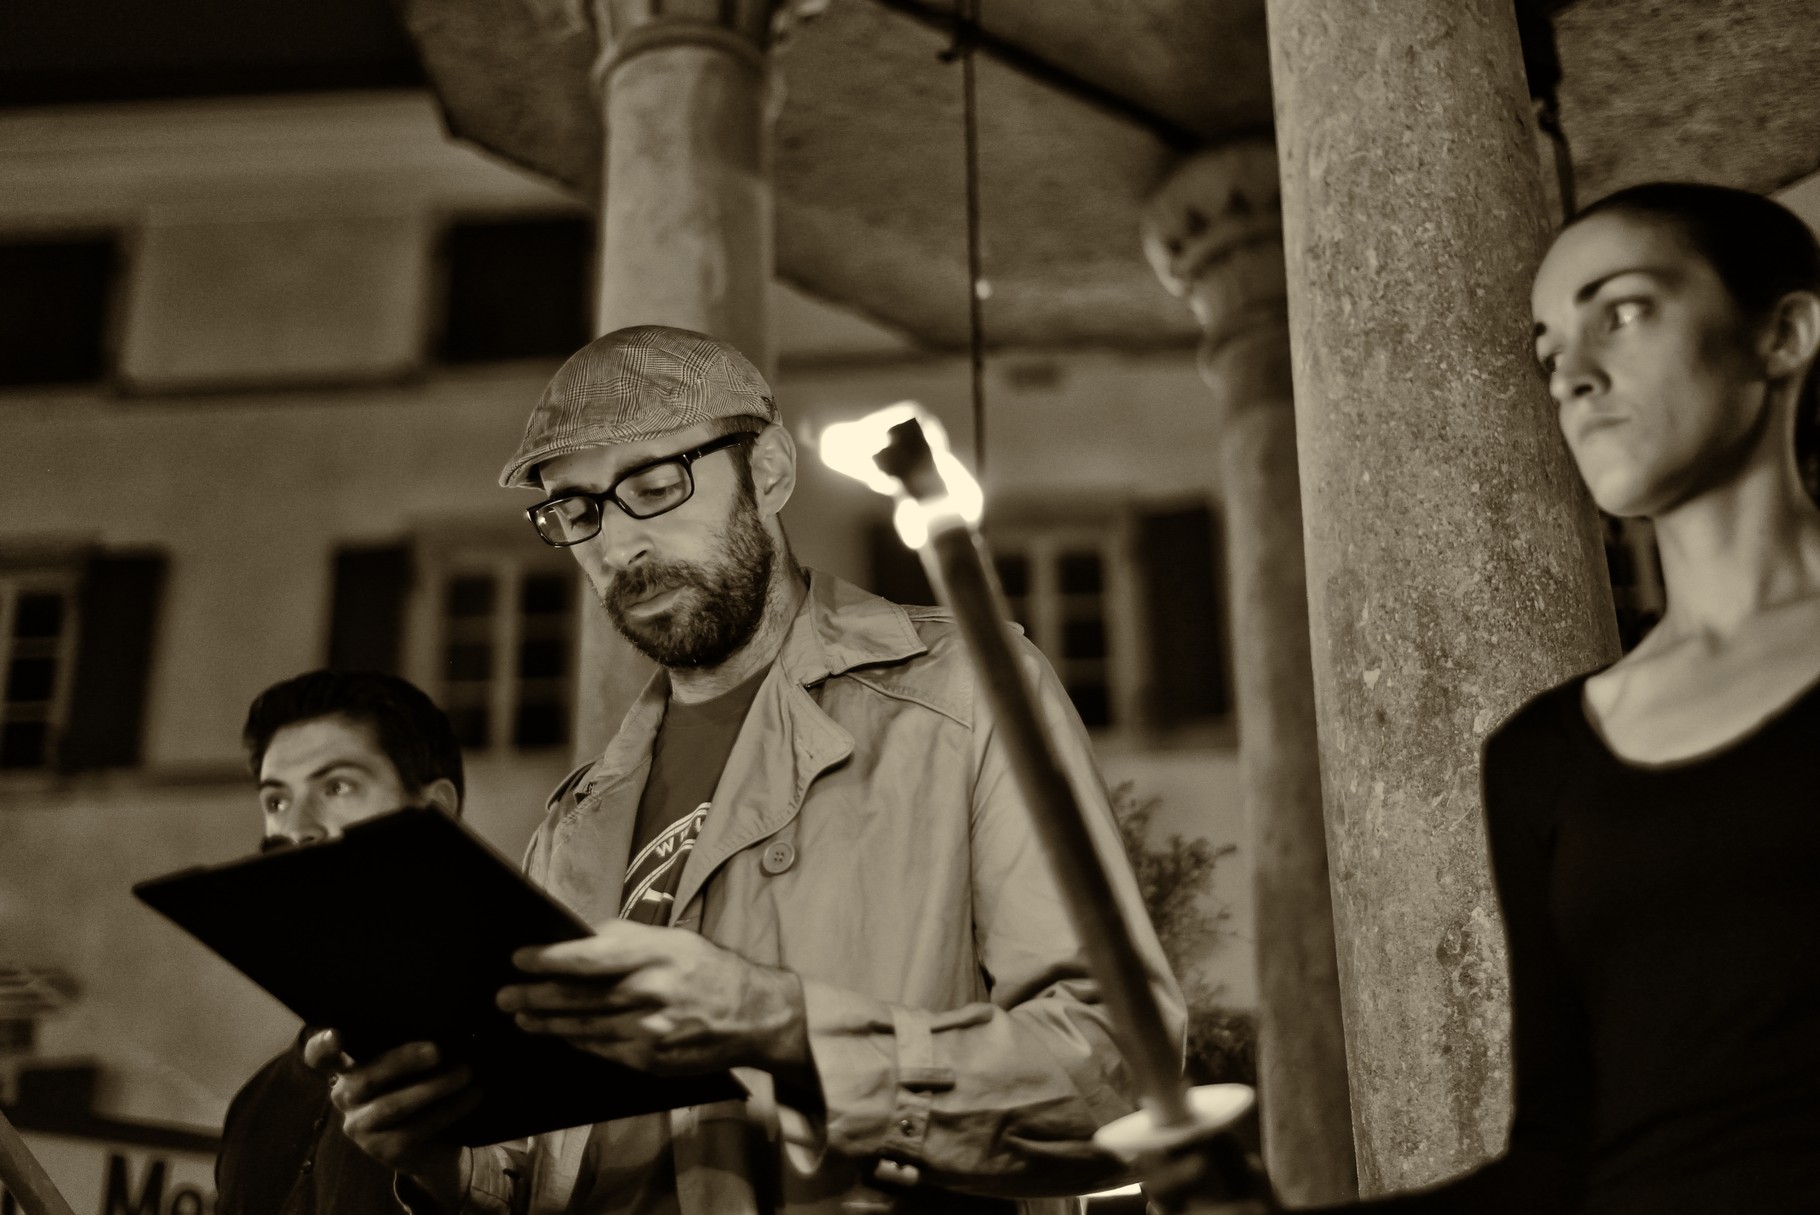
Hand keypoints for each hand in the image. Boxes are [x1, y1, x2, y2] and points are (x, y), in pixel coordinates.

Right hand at [303, 1030, 477, 1208]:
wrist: (434, 1144)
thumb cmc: (418, 1086)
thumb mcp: (408, 1065)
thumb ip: (407, 1044)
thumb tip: (440, 1018)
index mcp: (347, 1069)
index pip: (320, 1057)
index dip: (321, 1046)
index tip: (336, 1034)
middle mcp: (345, 1097)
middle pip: (364, 1077)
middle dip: (402, 1061)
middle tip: (438, 1050)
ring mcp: (361, 1127)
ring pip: (394, 1105)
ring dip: (436, 1086)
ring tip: (466, 1071)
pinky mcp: (384, 1150)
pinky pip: (419, 1127)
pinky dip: (450, 1108)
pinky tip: (473, 1094)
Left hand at [498, 920, 809, 1080]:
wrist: (754, 1015)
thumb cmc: (709, 970)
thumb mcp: (673, 939)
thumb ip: (626, 939)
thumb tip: (579, 939)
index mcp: (656, 955)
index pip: (590, 958)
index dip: (549, 959)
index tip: (520, 958)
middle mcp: (651, 993)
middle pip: (578, 997)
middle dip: (534, 997)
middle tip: (504, 996)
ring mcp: (650, 1031)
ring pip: (583, 1028)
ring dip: (546, 1024)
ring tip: (521, 1017)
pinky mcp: (650, 1059)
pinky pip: (602, 1050)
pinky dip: (577, 1042)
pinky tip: (559, 1035)